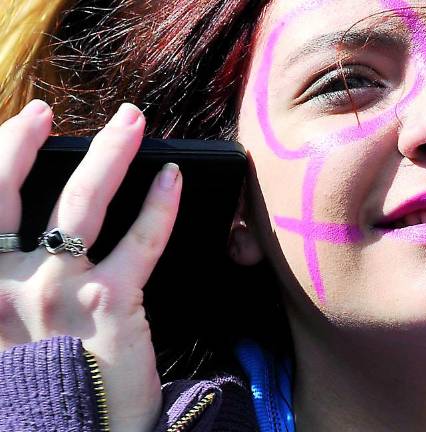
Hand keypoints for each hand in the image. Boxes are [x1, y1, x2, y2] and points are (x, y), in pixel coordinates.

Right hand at [0, 100, 181, 431]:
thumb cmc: (46, 381)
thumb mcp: (7, 328)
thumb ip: (10, 280)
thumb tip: (34, 230)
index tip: (22, 123)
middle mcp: (6, 283)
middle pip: (8, 192)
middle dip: (26, 140)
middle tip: (49, 110)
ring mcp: (59, 290)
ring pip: (81, 203)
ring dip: (108, 154)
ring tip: (131, 122)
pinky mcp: (112, 302)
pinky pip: (141, 240)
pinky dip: (159, 205)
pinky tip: (173, 179)